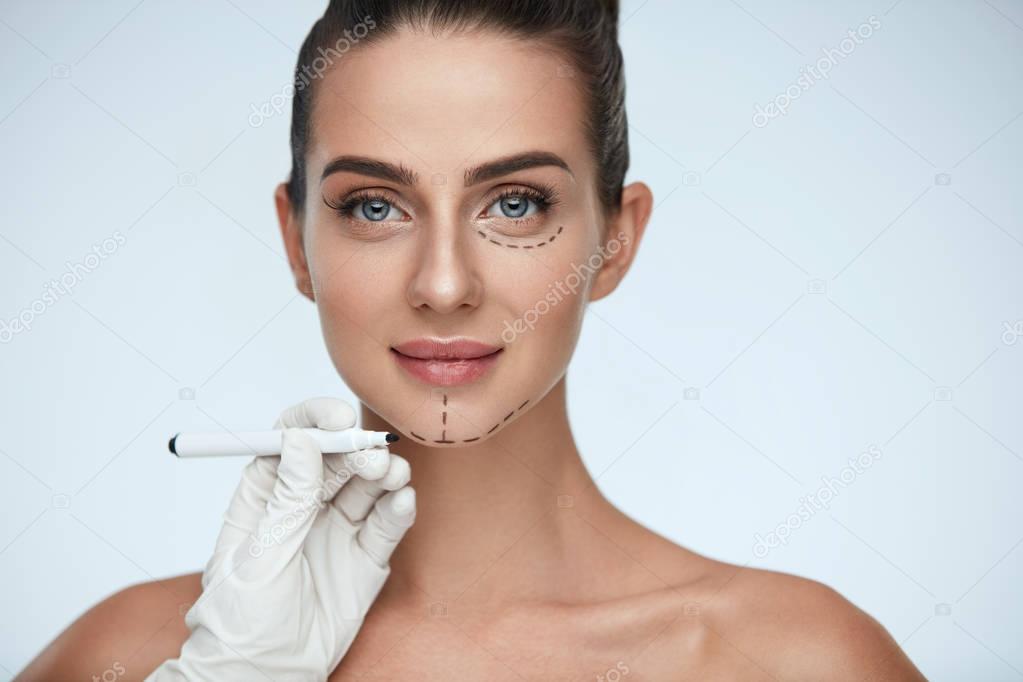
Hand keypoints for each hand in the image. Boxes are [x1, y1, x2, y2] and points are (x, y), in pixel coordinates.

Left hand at [147, 397, 415, 680]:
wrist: (266, 676)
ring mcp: (336, 532)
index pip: (289, 443)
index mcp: (264, 498)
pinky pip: (385, 526)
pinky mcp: (364, 559)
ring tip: (392, 477)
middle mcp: (304, 508)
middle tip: (372, 456)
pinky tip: (403, 501)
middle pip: (335, 461)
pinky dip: (398, 510)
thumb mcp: (260, 556)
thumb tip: (300, 442)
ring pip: (366, 488)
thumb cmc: (242, 623)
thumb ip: (287, 500)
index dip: (312, 423)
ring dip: (383, 475)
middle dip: (356, 452)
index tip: (337, 417)